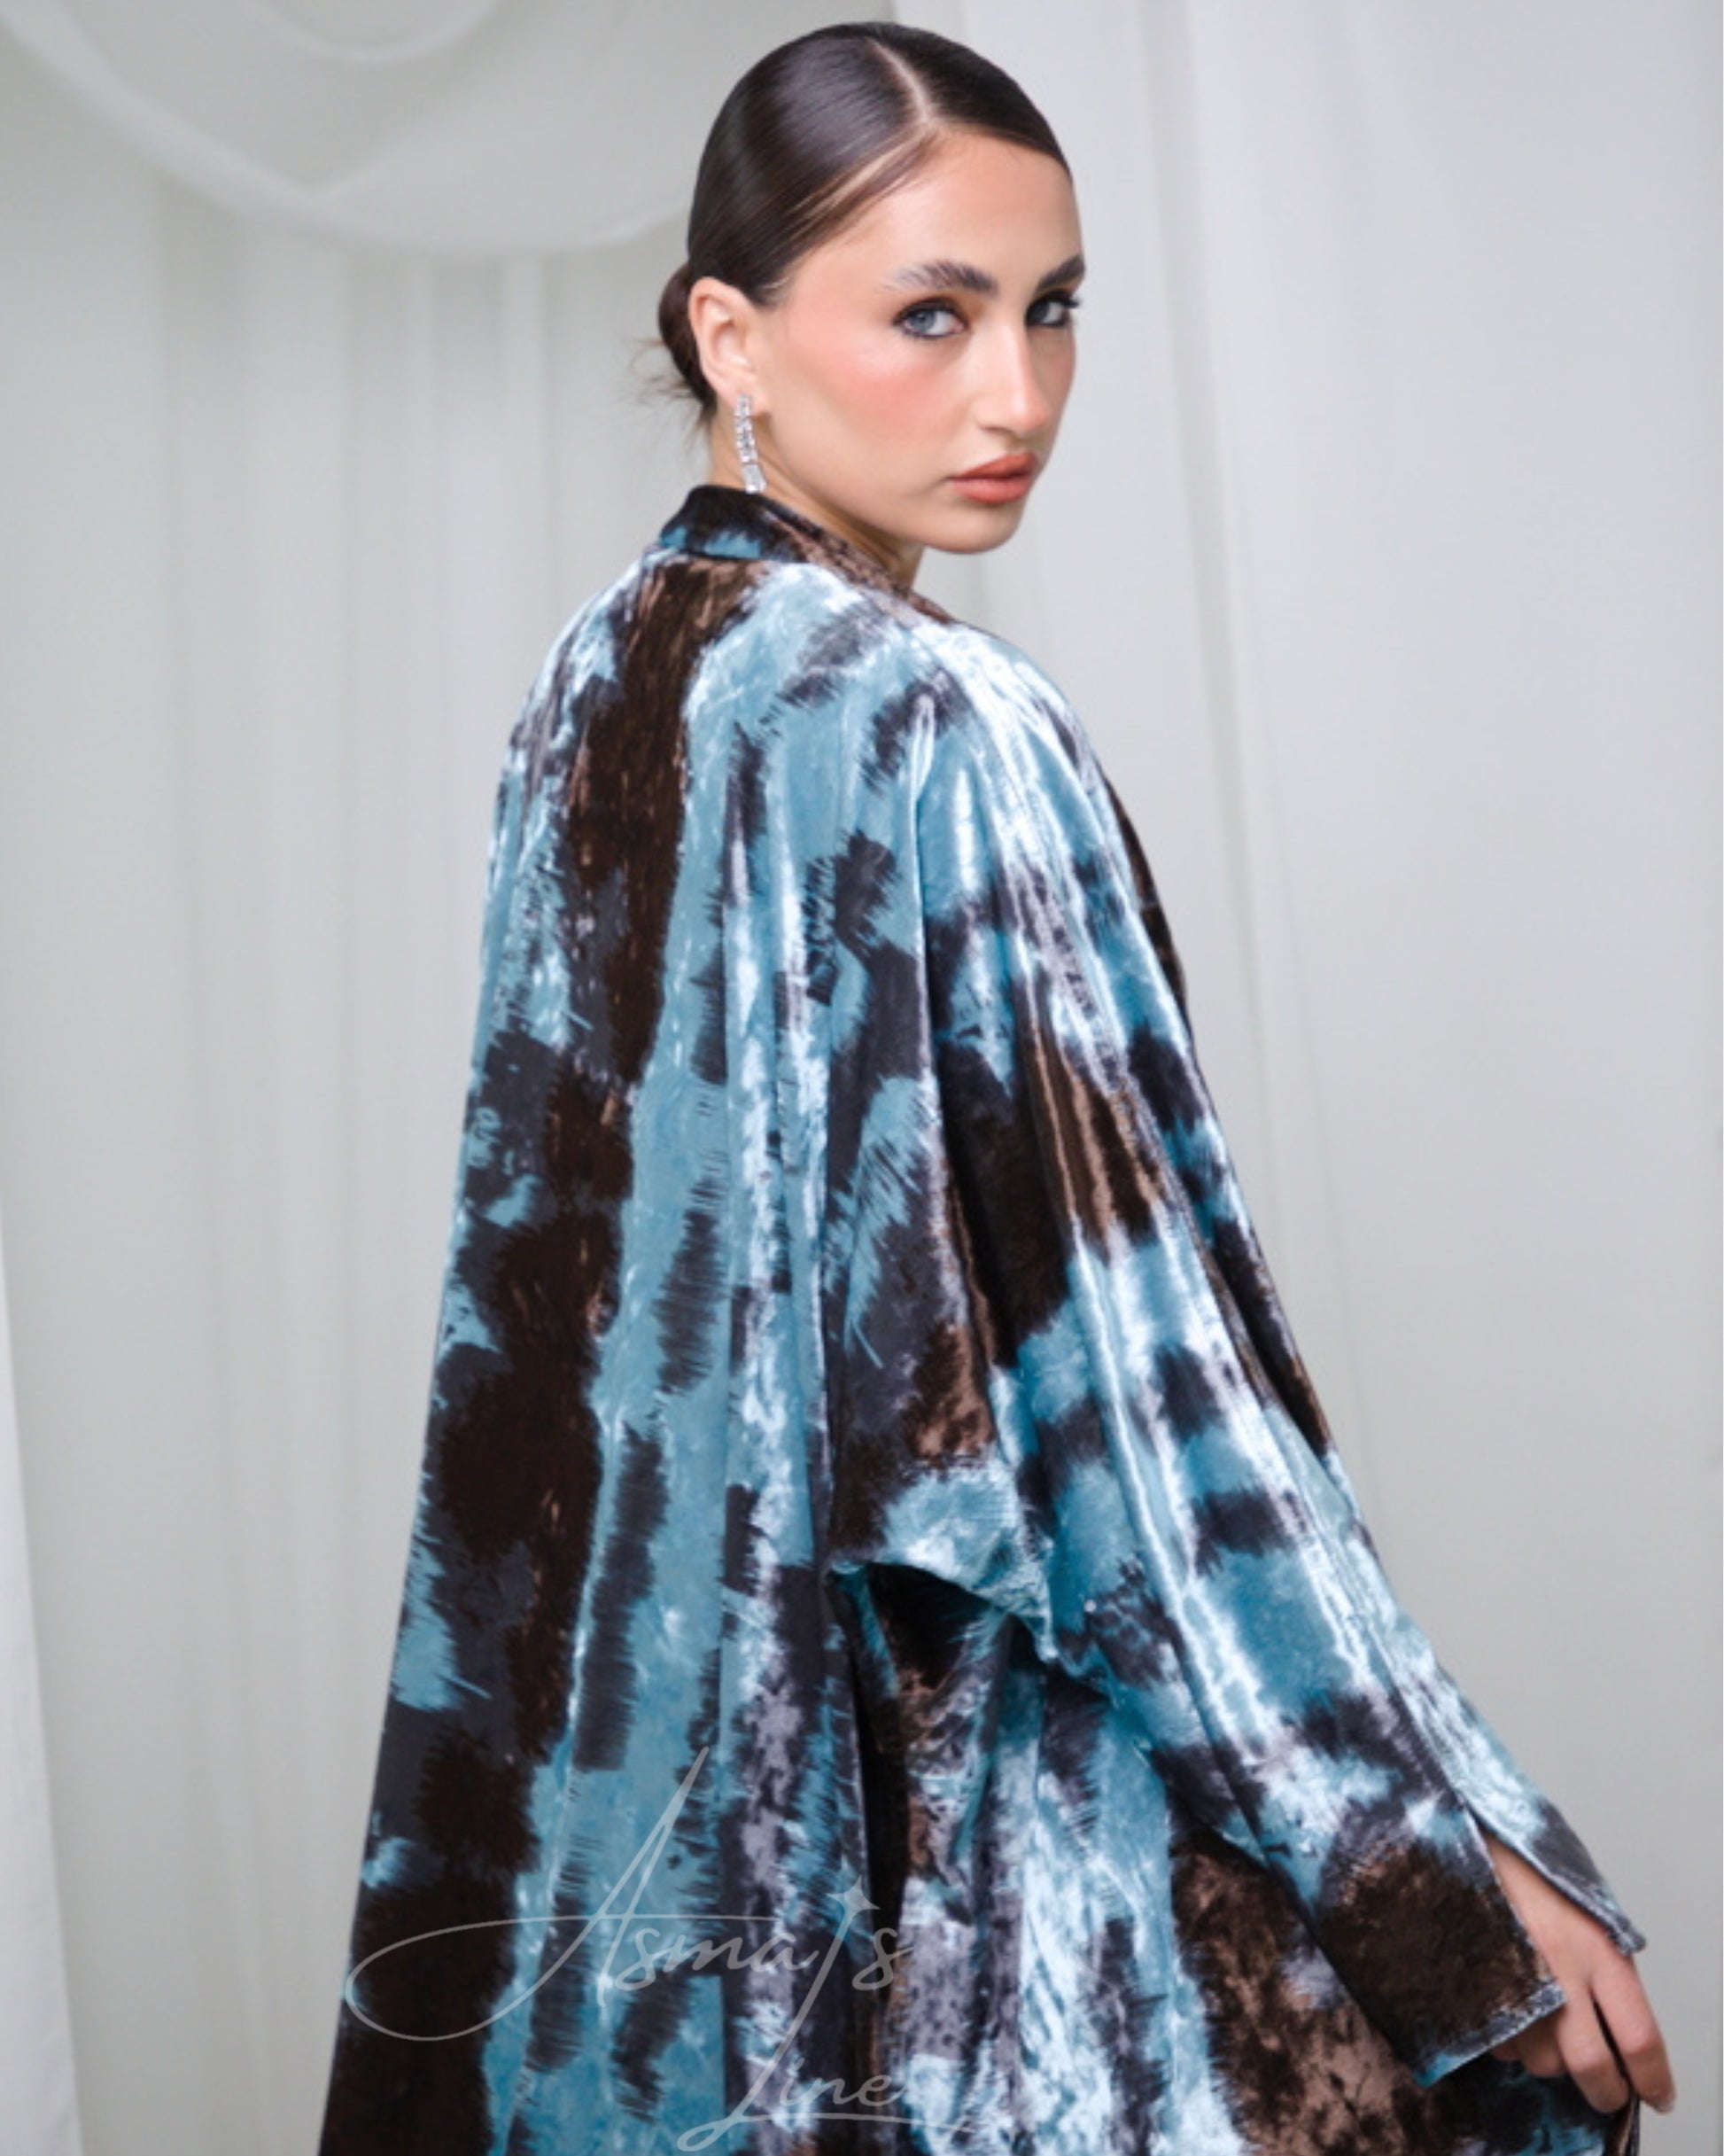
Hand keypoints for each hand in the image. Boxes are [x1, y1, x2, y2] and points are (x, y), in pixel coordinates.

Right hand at [1478, 1828, 1675, 2117]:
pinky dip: (1511, 2039)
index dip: (1653, 2079)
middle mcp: (1555, 1971)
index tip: (1657, 2094)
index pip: (1640, 2037)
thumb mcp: (1587, 1909)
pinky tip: (1511, 2005)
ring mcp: (1509, 1986)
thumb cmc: (1529, 1868)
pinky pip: (1499, 2044)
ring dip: (1549, 2056)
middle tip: (1607, 2091)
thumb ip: (1608, 1968)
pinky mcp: (1471, 1992)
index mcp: (1595, 1947)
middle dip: (1604, 2091)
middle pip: (1591, 2065)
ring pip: (1541, 2061)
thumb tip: (1623, 2035)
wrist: (1460, 1835)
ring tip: (1545, 2020)